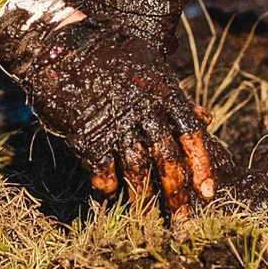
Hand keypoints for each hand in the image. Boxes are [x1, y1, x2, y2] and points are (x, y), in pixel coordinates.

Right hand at [0, 0, 217, 217]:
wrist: (59, 45)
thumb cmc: (108, 54)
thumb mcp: (150, 67)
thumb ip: (177, 97)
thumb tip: (206, 117)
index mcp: (164, 94)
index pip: (192, 136)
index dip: (201, 167)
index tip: (207, 194)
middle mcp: (144, 112)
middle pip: (168, 162)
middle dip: (177, 196)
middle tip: (183, 224)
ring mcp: (116, 125)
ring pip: (137, 172)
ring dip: (143, 201)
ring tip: (148, 222)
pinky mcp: (88, 135)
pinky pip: (103, 171)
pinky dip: (107, 186)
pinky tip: (108, 193)